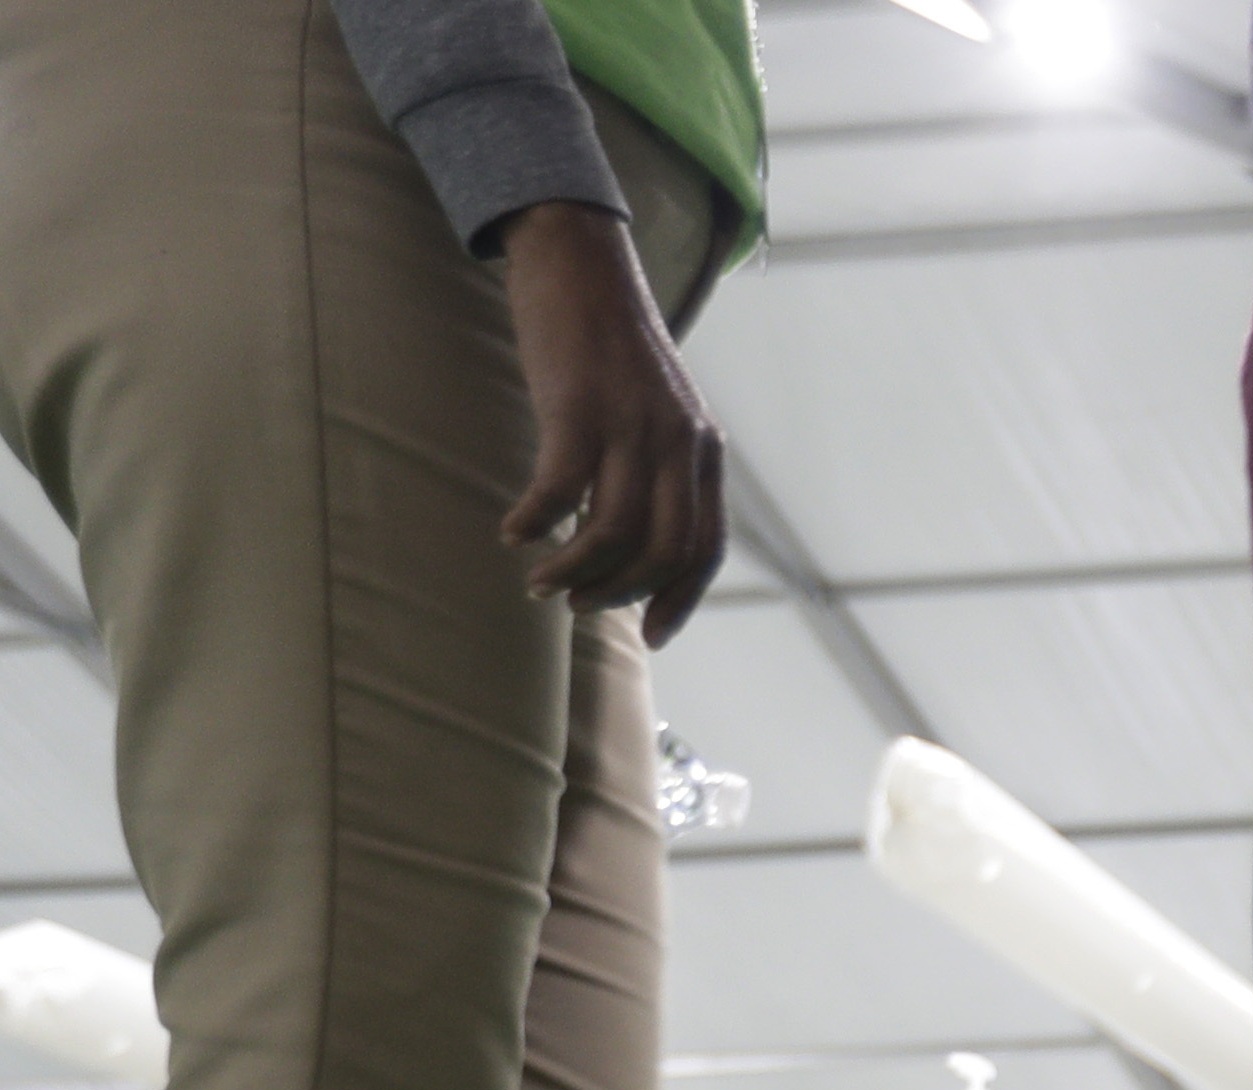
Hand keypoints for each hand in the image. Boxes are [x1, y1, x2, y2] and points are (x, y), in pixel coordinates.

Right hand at [496, 202, 722, 645]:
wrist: (577, 258)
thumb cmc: (606, 341)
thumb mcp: (656, 409)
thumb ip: (660, 465)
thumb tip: (637, 535)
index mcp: (703, 448)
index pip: (706, 547)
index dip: (680, 599)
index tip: (650, 635)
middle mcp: (677, 441)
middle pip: (663, 551)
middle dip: (621, 592)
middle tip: (578, 603)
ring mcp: (630, 423)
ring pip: (614, 531)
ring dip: (574, 569)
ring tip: (541, 581)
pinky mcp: (577, 404)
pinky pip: (560, 488)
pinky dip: (536, 520)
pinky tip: (513, 531)